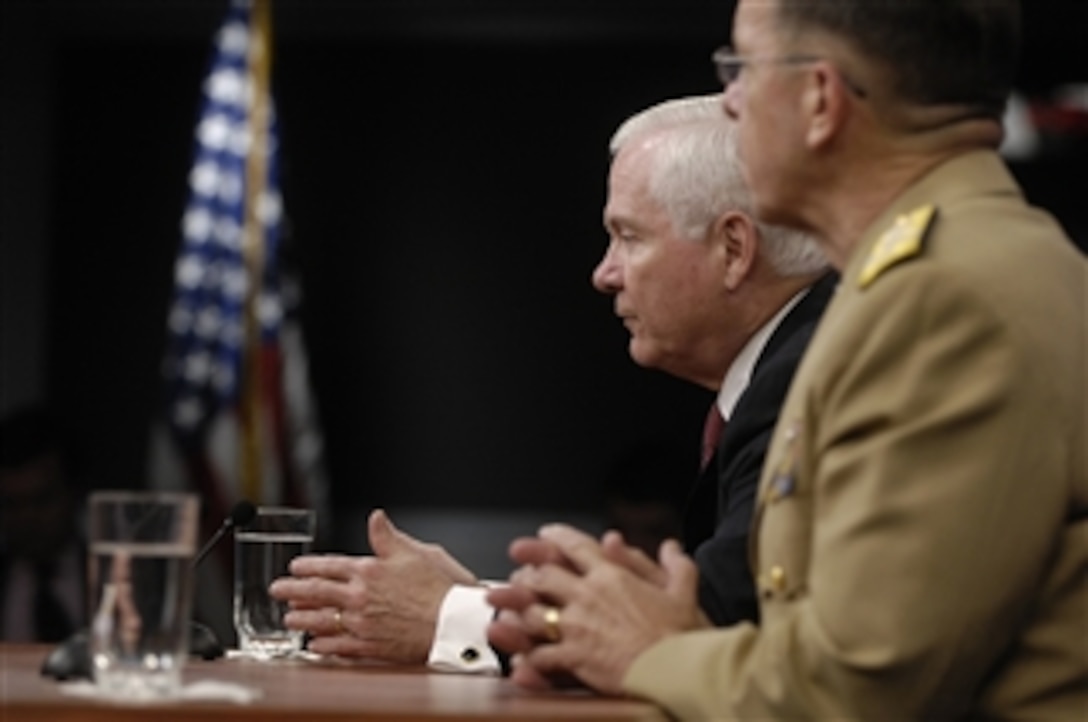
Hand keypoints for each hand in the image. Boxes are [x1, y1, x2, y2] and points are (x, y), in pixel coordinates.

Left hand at [268, 508, 477, 661]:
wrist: (451, 622)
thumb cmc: (438, 588)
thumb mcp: (415, 551)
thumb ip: (388, 536)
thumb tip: (376, 517)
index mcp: (368, 571)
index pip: (329, 566)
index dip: (308, 566)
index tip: (295, 567)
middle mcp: (359, 597)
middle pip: (316, 593)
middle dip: (292, 591)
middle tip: (277, 591)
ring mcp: (361, 623)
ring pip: (322, 621)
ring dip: (302, 619)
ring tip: (289, 619)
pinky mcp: (370, 645)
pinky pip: (338, 646)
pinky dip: (322, 646)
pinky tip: (314, 645)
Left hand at [488, 524, 708, 694]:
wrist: (677, 670)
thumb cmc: (682, 635)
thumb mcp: (684, 591)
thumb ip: (675, 564)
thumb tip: (671, 546)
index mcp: (612, 576)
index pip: (575, 546)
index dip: (555, 538)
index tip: (543, 535)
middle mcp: (588, 596)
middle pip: (543, 576)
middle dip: (527, 575)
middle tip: (518, 577)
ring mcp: (577, 627)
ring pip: (533, 613)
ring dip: (520, 615)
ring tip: (509, 618)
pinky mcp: (573, 657)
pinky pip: (541, 655)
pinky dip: (529, 659)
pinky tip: (522, 662)